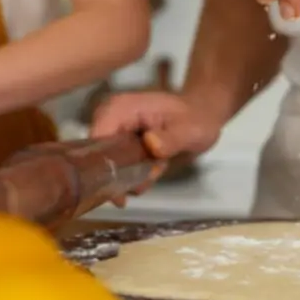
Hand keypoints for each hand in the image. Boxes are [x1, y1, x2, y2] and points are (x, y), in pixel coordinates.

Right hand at [90, 91, 222, 206]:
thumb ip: (170, 138)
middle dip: (120, 176)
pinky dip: (135, 175)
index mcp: (121, 108)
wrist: (204, 117)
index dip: (102, 166)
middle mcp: (111, 119)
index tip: (118, 191)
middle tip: (145, 181)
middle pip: (97, 156)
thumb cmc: (197, 119)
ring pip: (109, 166)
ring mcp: (115, 132)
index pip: (96, 138)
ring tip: (157, 170)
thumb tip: (151, 144)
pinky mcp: (122, 144)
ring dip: (131, 177)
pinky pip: (119, 167)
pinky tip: (155, 170)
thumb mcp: (189, 130)